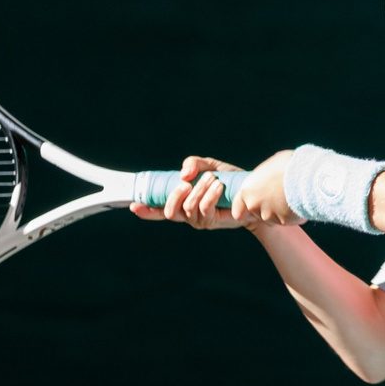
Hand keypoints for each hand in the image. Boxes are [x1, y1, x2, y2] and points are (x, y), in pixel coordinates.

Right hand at [132, 156, 251, 228]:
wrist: (251, 192)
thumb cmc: (228, 180)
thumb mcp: (209, 166)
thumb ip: (194, 164)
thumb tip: (183, 173)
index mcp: (181, 200)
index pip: (158, 208)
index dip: (145, 209)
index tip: (134, 205)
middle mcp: (186, 213)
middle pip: (169, 211)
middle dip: (174, 195)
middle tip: (187, 182)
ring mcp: (198, 219)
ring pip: (188, 207)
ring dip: (199, 190)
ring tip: (213, 179)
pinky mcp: (212, 221)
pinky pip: (204, 209)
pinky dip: (210, 195)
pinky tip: (219, 186)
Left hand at [226, 150, 298, 227]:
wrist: (305, 176)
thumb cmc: (288, 165)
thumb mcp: (270, 165)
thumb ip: (264, 176)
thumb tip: (269, 175)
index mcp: (247, 190)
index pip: (237, 208)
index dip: (242, 210)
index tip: (246, 210)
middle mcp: (254, 205)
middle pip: (258, 213)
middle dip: (267, 208)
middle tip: (280, 196)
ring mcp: (269, 215)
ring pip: (273, 218)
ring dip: (281, 212)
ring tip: (291, 197)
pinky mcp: (283, 221)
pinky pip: (288, 220)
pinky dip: (293, 214)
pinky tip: (300, 202)